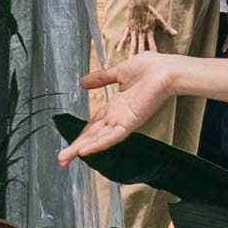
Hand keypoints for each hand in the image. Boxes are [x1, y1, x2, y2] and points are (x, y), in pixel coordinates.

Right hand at [62, 51, 181, 160]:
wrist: (166, 69)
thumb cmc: (150, 68)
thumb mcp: (118, 72)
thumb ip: (100, 78)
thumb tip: (82, 82)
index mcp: (116, 105)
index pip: (94, 123)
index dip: (81, 133)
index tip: (70, 142)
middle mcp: (118, 116)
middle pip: (92, 135)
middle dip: (76, 146)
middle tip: (61, 159)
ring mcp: (123, 121)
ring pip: (98, 139)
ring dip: (81, 149)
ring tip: (65, 159)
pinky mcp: (130, 122)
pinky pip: (112, 136)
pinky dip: (98, 144)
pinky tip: (85, 152)